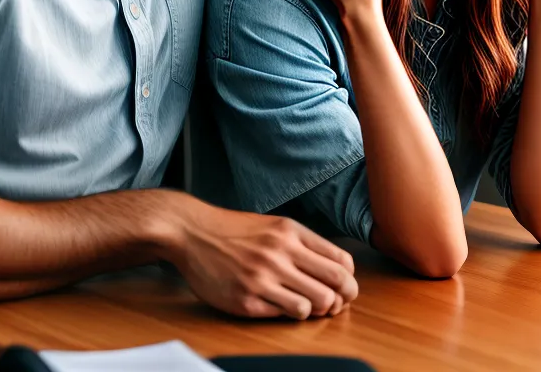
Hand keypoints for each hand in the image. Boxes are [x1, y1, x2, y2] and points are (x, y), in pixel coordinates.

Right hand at [171, 199, 357, 319]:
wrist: (192, 231)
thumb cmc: (235, 230)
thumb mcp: (274, 225)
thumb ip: (303, 244)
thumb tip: (337, 270)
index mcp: (291, 232)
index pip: (341, 262)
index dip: (348, 280)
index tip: (343, 288)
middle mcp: (280, 253)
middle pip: (334, 285)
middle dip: (341, 299)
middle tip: (333, 304)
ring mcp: (262, 277)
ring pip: (312, 305)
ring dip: (313, 310)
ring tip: (303, 305)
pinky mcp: (245, 300)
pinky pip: (283, 315)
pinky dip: (287, 313)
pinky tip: (278, 304)